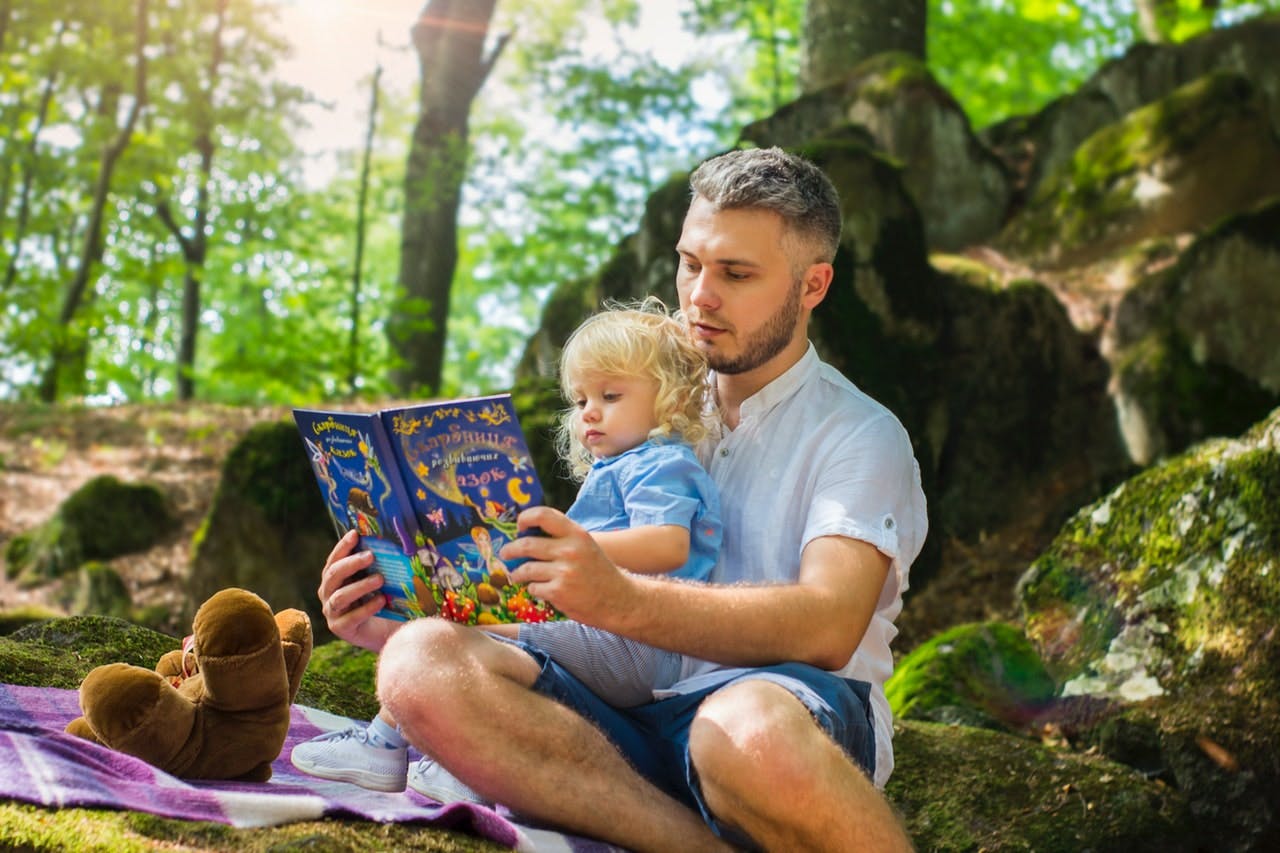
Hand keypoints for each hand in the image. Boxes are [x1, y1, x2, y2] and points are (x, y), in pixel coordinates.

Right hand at [318, 530, 398, 651]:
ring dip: (360, 586)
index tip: (355, 534)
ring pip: (340, 596)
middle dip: (351, 563)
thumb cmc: (383, 600)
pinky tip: (382, 601)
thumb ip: (378, 565)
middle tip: (371, 555)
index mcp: (334, 578)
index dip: (343, 546)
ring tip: (380, 579)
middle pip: (333, 575)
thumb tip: (391, 542)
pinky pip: (350, 617)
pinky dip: (367, 608)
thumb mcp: (379, 580)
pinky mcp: (340, 628)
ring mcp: (332, 612)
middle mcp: (328, 594)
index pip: (334, 560)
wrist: (388, 632)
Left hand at [501, 506, 635, 624]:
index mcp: (576, 534)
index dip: (525, 518)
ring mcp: (563, 572)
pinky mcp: (558, 592)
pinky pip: (533, 587)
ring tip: (518, 575)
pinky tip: (540, 589)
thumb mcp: (585, 546)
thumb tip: (527, 534)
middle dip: (510, 550)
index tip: (519, 526)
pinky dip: (533, 589)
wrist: (619, 600)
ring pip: (525, 569)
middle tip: (506, 553)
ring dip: (518, 573)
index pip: (543, 515)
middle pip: (526, 544)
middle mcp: (569, 550)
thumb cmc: (598, 572)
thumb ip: (562, 538)